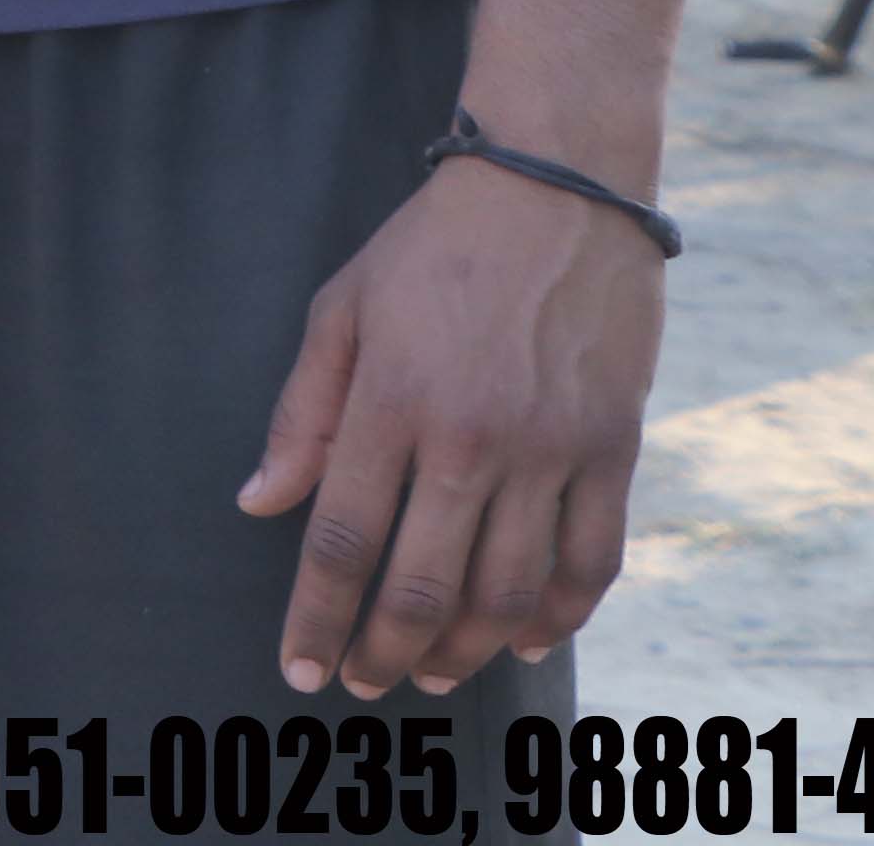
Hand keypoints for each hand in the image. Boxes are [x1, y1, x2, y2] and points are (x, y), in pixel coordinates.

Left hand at [241, 157, 664, 698]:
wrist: (556, 191)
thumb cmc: (431, 248)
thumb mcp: (341, 309)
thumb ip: (301, 414)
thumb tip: (260, 502)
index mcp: (392, 401)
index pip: (342, 539)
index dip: (317, 617)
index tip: (301, 669)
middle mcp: (472, 437)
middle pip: (422, 584)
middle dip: (385, 652)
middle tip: (363, 683)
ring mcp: (550, 447)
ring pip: (509, 591)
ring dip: (465, 648)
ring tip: (433, 674)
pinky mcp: (613, 448)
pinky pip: (592, 560)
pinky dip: (560, 616)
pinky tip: (524, 640)